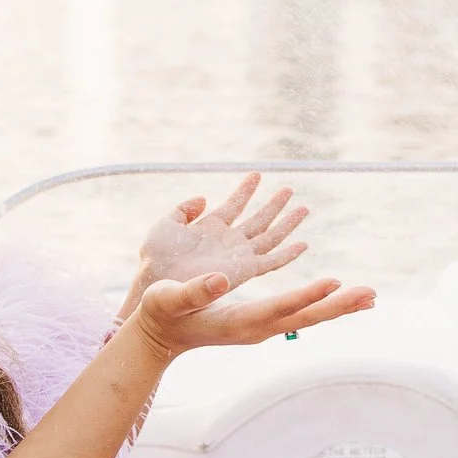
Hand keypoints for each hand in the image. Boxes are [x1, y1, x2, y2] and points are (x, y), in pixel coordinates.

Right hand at [128, 271, 373, 358]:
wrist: (161, 336)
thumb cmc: (162, 314)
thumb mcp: (168, 299)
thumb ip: (193, 290)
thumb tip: (220, 278)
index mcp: (239, 321)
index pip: (279, 308)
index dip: (306, 296)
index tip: (334, 282)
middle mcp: (257, 328)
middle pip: (306, 317)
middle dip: (339, 305)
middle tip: (371, 294)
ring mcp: (262, 327)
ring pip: (309, 317)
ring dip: (339, 306)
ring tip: (371, 296)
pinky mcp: (263, 321)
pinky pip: (300, 312)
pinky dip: (324, 303)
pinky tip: (342, 295)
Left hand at [137, 173, 310, 293]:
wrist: (156, 282)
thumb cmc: (155, 259)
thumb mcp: (166, 225)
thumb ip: (183, 209)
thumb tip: (204, 198)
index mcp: (210, 227)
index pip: (234, 204)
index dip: (246, 190)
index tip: (256, 175)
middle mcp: (228, 241)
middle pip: (258, 219)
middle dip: (273, 204)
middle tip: (289, 189)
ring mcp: (237, 255)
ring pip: (270, 236)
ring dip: (287, 223)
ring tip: (303, 207)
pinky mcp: (244, 271)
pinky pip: (271, 262)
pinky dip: (288, 254)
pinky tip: (303, 244)